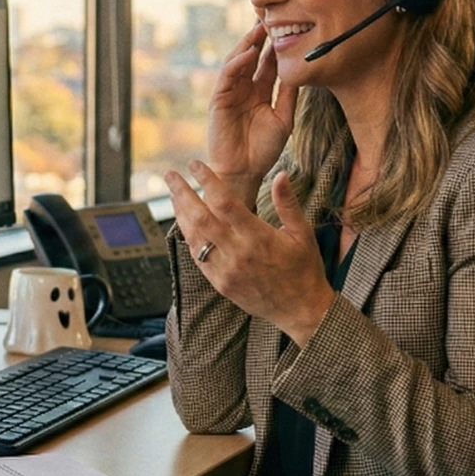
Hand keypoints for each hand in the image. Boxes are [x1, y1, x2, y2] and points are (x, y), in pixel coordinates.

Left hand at [166, 161, 334, 346]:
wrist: (300, 310)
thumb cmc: (304, 269)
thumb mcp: (303, 233)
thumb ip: (288, 203)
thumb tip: (280, 174)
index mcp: (258, 238)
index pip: (225, 202)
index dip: (207, 181)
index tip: (195, 164)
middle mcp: (237, 254)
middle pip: (200, 218)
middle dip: (181, 194)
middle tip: (170, 176)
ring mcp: (225, 271)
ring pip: (193, 238)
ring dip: (180, 214)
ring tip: (173, 195)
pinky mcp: (219, 284)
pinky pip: (197, 257)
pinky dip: (189, 237)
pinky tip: (185, 223)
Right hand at [207, 22, 297, 207]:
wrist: (245, 172)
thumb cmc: (264, 150)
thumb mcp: (284, 118)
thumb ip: (289, 94)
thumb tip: (300, 70)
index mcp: (260, 92)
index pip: (267, 62)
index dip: (275, 45)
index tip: (288, 25)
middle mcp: (244, 89)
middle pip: (251, 56)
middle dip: (259, 37)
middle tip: (272, 16)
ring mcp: (230, 93)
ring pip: (237, 62)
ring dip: (246, 45)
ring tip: (259, 29)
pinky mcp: (218, 101)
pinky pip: (226, 77)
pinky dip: (237, 63)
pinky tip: (248, 53)